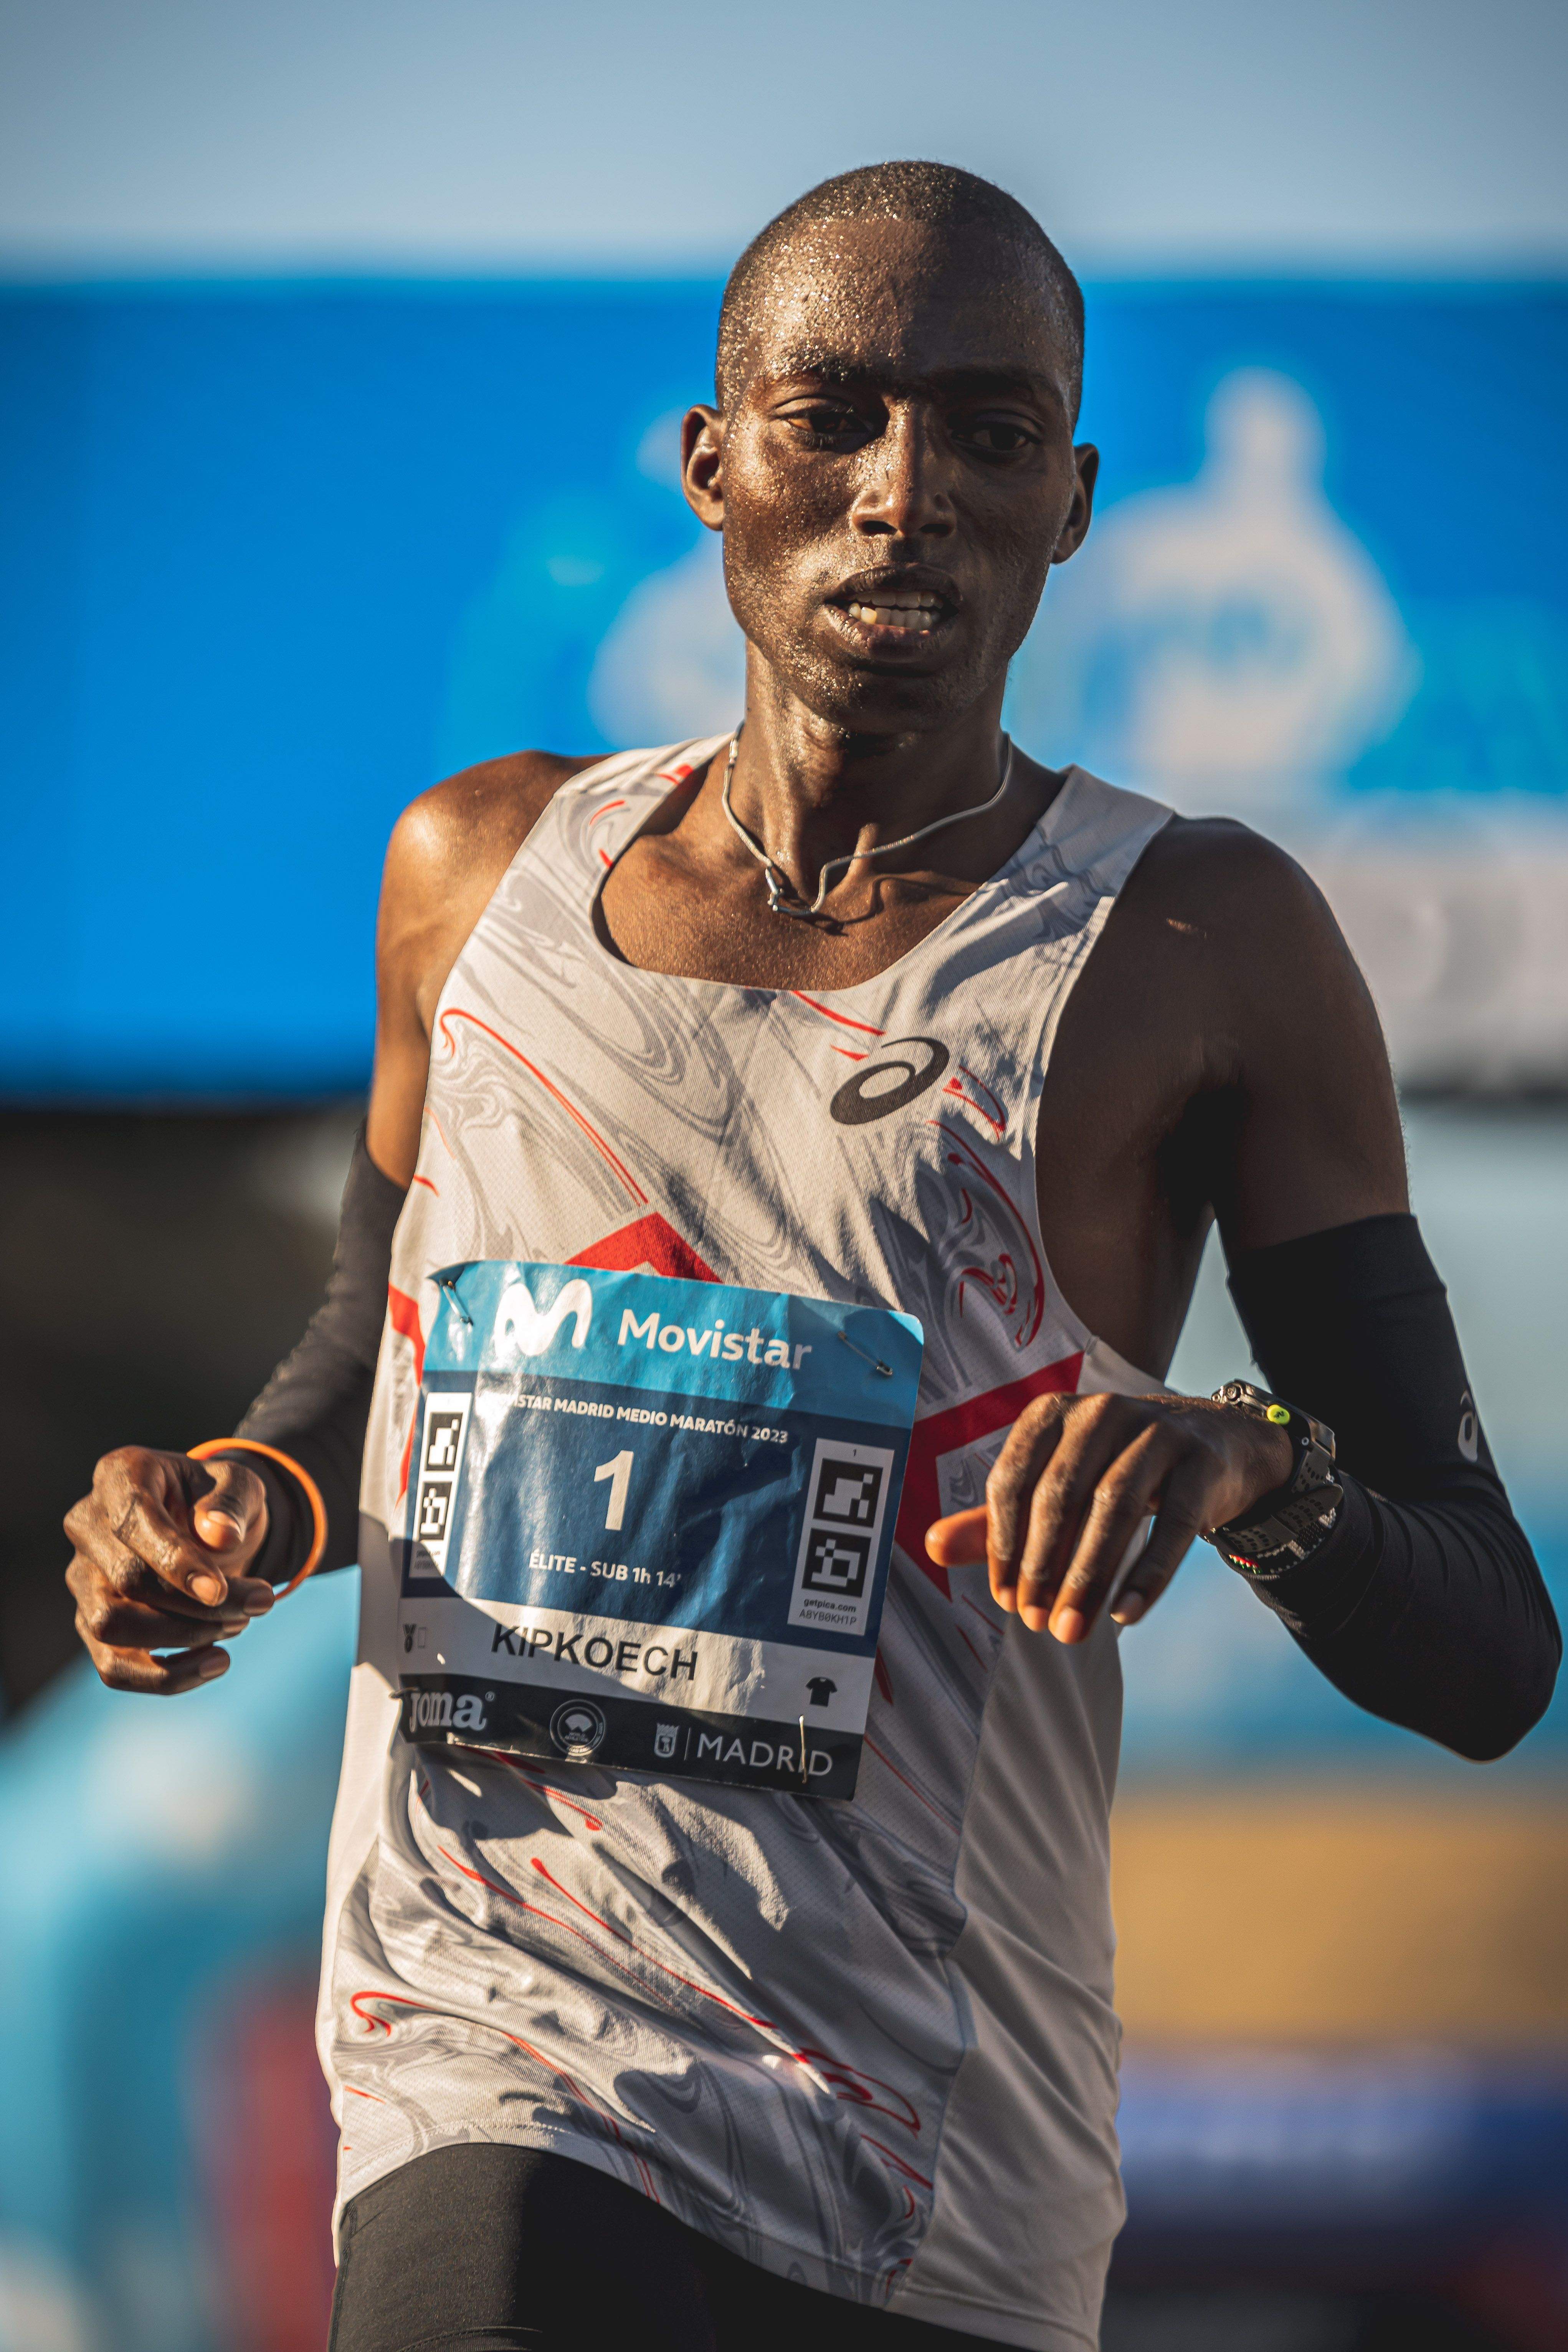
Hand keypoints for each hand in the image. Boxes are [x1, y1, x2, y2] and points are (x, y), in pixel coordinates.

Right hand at [65, 1446, 273, 1693]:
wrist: (213, 1529)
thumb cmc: (222, 1501)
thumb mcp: (242, 1485)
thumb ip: (232, 1503)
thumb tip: (219, 1539)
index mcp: (119, 1475)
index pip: (132, 1522)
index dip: (174, 1561)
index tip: (218, 1591)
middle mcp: (87, 1524)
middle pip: (124, 1581)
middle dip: (194, 1605)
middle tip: (259, 1602)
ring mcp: (83, 1576)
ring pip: (110, 1627)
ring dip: (182, 1637)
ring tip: (239, 1626)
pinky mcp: (92, 1620)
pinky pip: (113, 1665)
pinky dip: (165, 1677)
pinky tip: (216, 1663)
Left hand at [924, 1392, 1292, 1642]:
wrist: (1215, 1445)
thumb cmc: (1116, 1470)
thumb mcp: (1056, 1486)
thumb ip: (997, 1518)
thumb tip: (932, 1547)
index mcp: (1054, 1414)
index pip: (1014, 1479)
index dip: (1002, 1543)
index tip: (1003, 1599)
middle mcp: (1102, 1412)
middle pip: (1061, 1495)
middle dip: (1042, 1566)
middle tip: (1034, 1622)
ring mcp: (1158, 1431)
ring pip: (1116, 1507)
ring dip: (1088, 1576)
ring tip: (1071, 1629)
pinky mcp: (1201, 1462)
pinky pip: (1175, 1524)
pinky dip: (1147, 1574)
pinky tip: (1124, 1614)